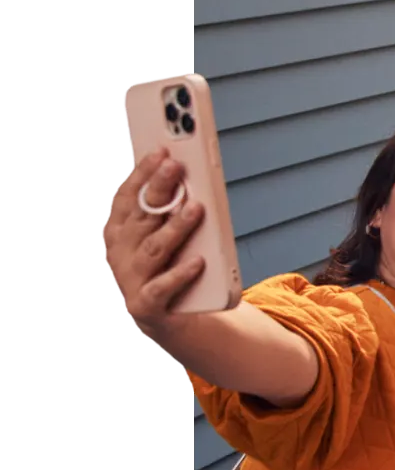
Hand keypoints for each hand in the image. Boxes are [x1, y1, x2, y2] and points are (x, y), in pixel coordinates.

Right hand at [101, 148, 206, 332]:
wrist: (170, 318)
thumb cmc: (169, 266)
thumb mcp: (166, 235)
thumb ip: (169, 210)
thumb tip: (185, 175)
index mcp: (120, 231)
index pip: (128, 197)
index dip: (142, 173)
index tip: (161, 152)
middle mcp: (120, 253)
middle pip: (142, 216)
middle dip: (158, 189)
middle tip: (176, 167)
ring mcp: (131, 279)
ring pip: (154, 248)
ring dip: (176, 227)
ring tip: (196, 208)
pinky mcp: (147, 305)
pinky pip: (163, 288)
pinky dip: (181, 274)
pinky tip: (199, 261)